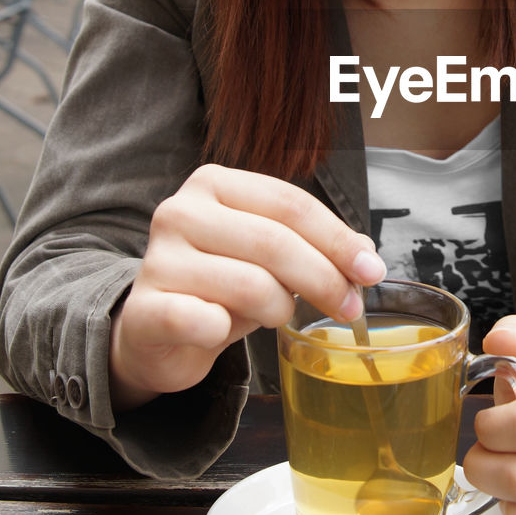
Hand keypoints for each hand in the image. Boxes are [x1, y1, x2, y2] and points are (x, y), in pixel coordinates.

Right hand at [109, 165, 384, 409]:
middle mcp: (181, 211)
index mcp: (214, 183)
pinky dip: (226, 331)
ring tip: (279, 317)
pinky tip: (224, 330)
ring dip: (280, 309)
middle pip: (275, 241)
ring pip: (250, 284)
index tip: (371, 270)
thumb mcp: (269, 257)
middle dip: (324, 278)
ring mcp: (158, 258)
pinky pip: (203, 320)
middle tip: (350, 308)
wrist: (154, 330)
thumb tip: (366, 255)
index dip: (338, 238)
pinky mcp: (144, 308)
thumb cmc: (219, 285)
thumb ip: (315, 247)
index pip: (290, 204)